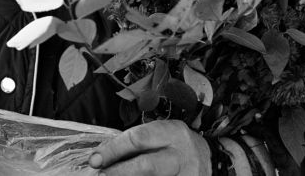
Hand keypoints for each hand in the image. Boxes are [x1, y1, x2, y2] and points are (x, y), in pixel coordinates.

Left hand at [88, 119, 210, 175]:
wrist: (209, 159)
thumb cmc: (174, 144)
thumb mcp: (160, 134)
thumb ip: (136, 143)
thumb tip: (103, 155)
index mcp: (172, 132)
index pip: (138, 139)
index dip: (113, 149)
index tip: (95, 158)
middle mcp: (181, 155)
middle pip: (146, 166)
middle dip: (119, 172)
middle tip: (100, 175)